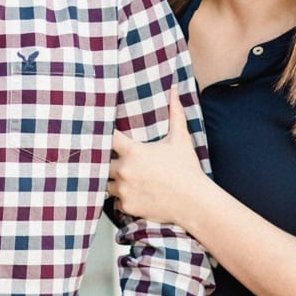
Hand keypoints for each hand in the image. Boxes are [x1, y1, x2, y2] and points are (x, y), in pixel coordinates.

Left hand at [107, 89, 205, 225]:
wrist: (195, 201)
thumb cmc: (187, 169)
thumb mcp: (181, 139)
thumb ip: (175, 113)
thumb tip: (175, 89)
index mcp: (133, 152)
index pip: (106, 139)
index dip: (101, 134)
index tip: (100, 133)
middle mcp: (124, 171)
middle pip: (102, 163)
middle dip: (108, 161)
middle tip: (121, 160)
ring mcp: (124, 190)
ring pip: (107, 183)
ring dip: (115, 180)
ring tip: (129, 178)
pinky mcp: (128, 206)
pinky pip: (116, 201)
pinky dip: (122, 198)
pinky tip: (135, 193)